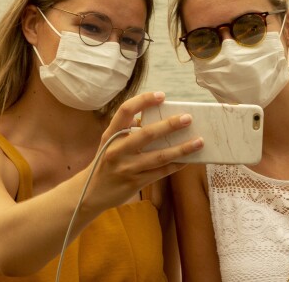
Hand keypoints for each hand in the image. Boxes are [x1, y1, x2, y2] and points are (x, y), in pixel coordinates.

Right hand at [84, 92, 202, 211]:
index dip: (143, 101)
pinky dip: (176, 165)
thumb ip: (127, 129)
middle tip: (188, 118)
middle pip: (146, 134)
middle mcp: (117, 150)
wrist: (89, 194)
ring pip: (159, 156)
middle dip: (169, 125)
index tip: (162, 95)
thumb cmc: (106, 163)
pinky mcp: (135, 183)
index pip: (125, 111)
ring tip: (199, 141)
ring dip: (181, 149)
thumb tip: (152, 116)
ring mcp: (126, 168)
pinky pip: (161, 172)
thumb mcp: (110, 143)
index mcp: (110, 135)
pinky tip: (188, 160)